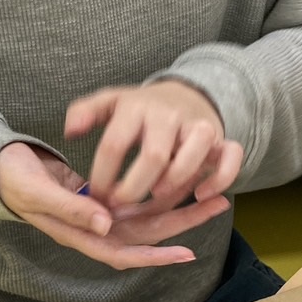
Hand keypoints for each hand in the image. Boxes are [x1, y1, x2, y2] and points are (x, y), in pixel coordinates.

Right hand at [0, 141, 228, 269]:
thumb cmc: (12, 180)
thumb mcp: (38, 192)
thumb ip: (71, 209)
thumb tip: (107, 224)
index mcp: (79, 233)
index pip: (123, 252)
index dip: (154, 255)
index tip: (186, 252)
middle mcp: (94, 228)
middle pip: (146, 234)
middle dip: (182, 223)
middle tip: (218, 204)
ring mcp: (98, 214)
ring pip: (146, 216)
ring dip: (178, 207)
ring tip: (211, 194)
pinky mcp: (100, 198)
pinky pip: (137, 201)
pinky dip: (159, 193)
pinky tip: (180, 183)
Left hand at [64, 80, 243, 212]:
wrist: (185, 95)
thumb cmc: (140, 108)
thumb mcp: (109, 103)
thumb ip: (85, 113)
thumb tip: (70, 131)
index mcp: (136, 107)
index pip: (114, 144)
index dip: (102, 175)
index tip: (96, 196)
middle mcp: (168, 115)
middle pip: (153, 155)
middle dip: (134, 187)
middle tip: (120, 206)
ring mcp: (198, 126)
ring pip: (194, 153)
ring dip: (175, 181)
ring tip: (156, 196)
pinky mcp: (222, 139)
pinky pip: (232, 158)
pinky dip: (220, 179)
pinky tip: (200, 195)